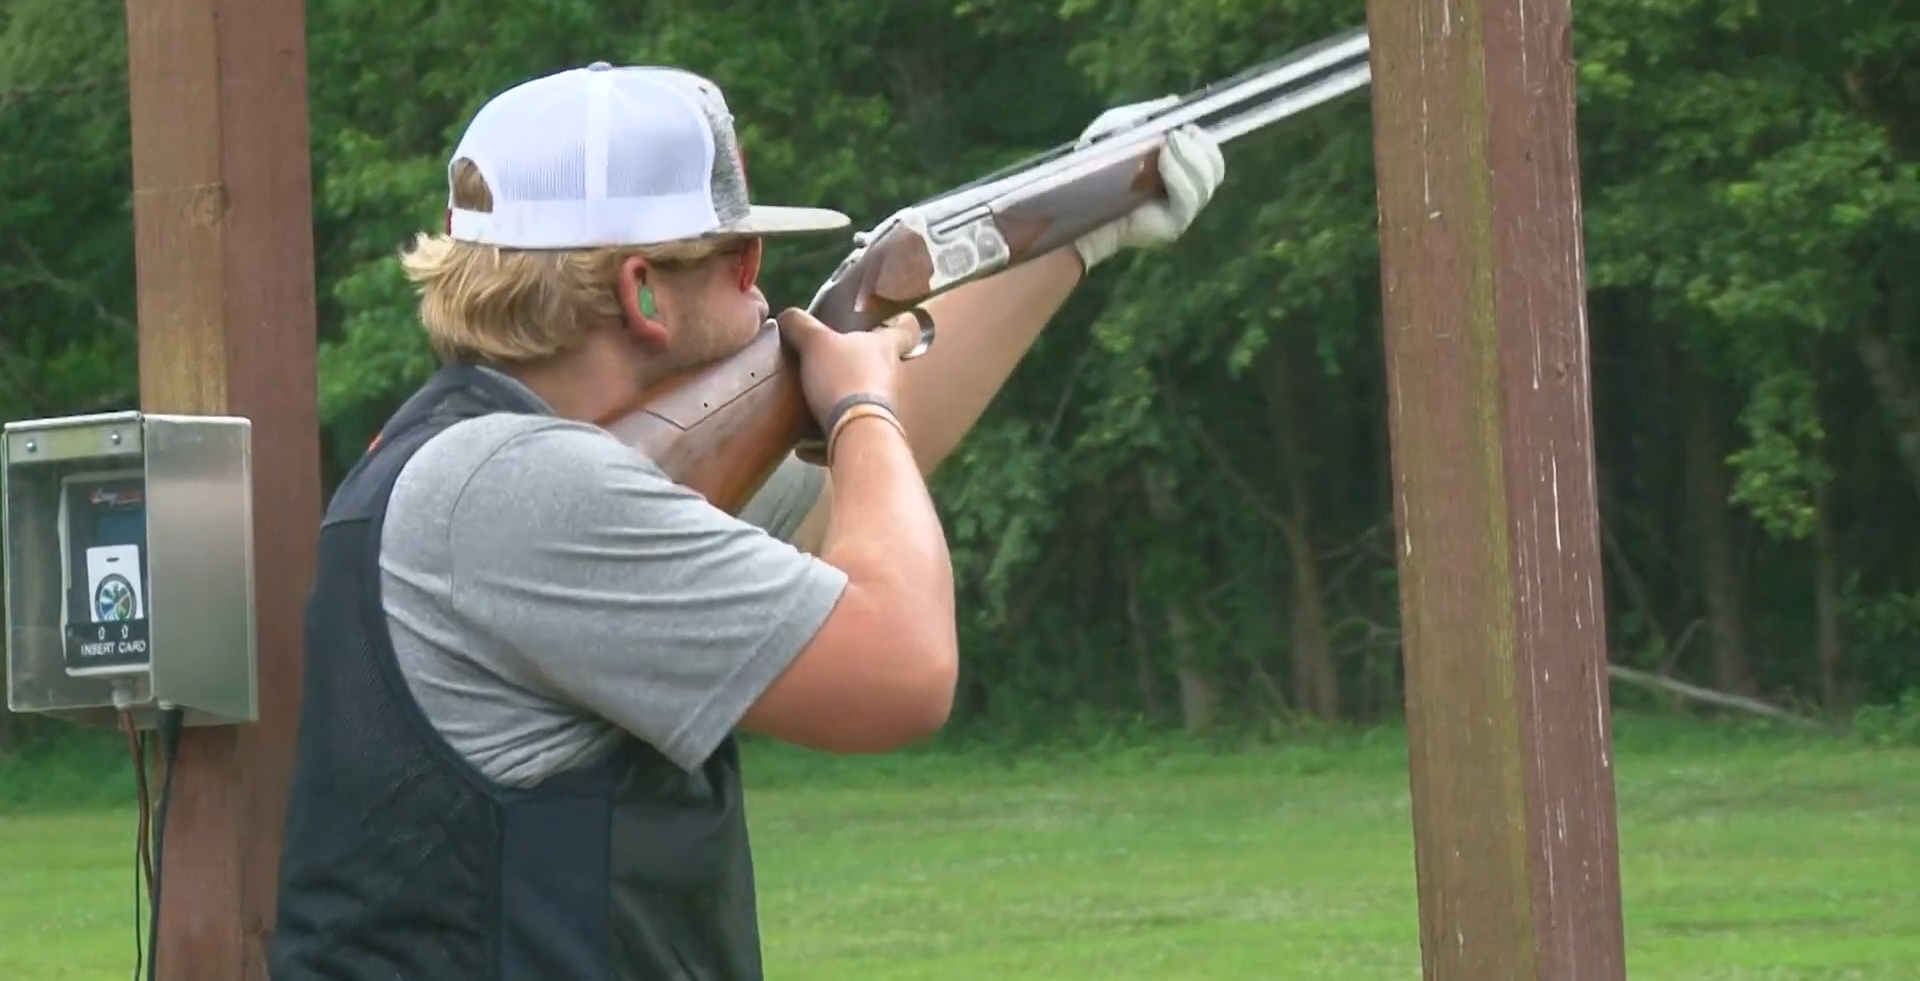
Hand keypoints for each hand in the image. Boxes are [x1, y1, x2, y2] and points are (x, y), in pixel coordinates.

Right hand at [776, 307, 921, 448]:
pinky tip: (805, 447)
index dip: (896, 326)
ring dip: (847, 403)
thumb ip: (800, 325)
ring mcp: (890, 407)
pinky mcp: (880, 434)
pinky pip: (854, 431)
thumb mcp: (815, 342)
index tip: (889, 327)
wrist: (858, 431)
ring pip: (870, 400)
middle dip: (860, 368)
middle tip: (831, 370)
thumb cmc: (843, 377)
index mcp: (885, 347)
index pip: (901, 331)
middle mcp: (894, 376)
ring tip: (816, 408)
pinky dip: (832, 437)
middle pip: (882, 367)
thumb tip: (787, 315)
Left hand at [1070, 101, 1225, 271]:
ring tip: (1166, 145)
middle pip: (1215, 170)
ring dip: (1189, 159)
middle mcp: (1186, 192)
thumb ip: (1145, 116)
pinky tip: (1163, 161)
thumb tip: (1174, 102)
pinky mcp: (1172, 227)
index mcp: (1180, 170)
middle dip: (1200, 148)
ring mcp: (1181, 212)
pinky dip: (1179, 177)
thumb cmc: (1095, 167)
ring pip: (1205, 185)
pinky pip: (1188, 201)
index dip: (1206, 140)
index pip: (1211, 158)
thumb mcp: (1117, 130)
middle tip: (1176, 135)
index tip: (1186, 126)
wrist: (1077, 205)